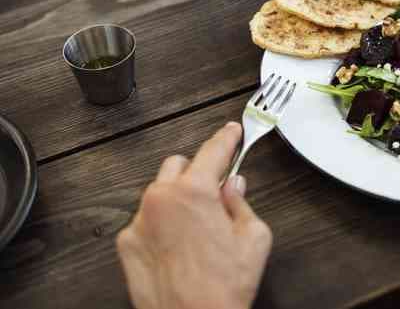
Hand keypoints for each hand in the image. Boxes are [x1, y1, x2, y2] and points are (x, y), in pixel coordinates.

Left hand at [116, 122, 271, 308]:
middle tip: (215, 193)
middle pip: (178, 165)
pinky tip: (178, 246)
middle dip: (198, 172)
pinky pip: (145, 220)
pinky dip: (161, 224)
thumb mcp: (254, 238)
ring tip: (196, 228)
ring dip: (177, 198)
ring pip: (159, 192)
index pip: (213, 151)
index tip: (232, 131)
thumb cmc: (224, 287)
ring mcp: (139, 221)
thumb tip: (233, 187)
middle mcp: (161, 200)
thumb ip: (242, 203)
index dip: (226, 138)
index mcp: (195, 192)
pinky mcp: (126, 243)